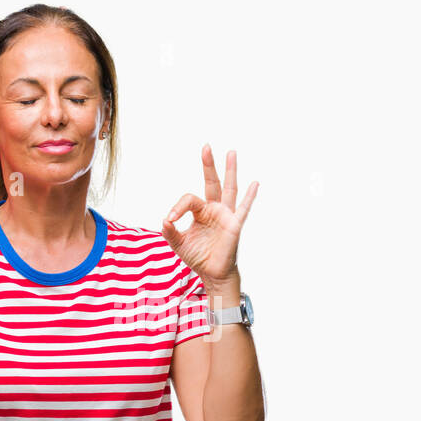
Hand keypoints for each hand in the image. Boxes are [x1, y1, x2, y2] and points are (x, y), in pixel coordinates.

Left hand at [162, 145, 257, 290]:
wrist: (212, 273)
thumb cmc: (198, 256)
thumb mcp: (178, 244)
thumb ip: (170, 232)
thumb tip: (165, 220)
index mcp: (201, 211)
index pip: (189, 199)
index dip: (177, 208)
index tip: (170, 220)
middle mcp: (214, 209)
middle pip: (212, 182)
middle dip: (208, 165)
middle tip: (206, 147)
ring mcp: (226, 215)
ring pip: (229, 189)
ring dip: (230, 171)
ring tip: (231, 152)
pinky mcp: (235, 225)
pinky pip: (243, 208)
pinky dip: (250, 196)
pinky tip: (255, 183)